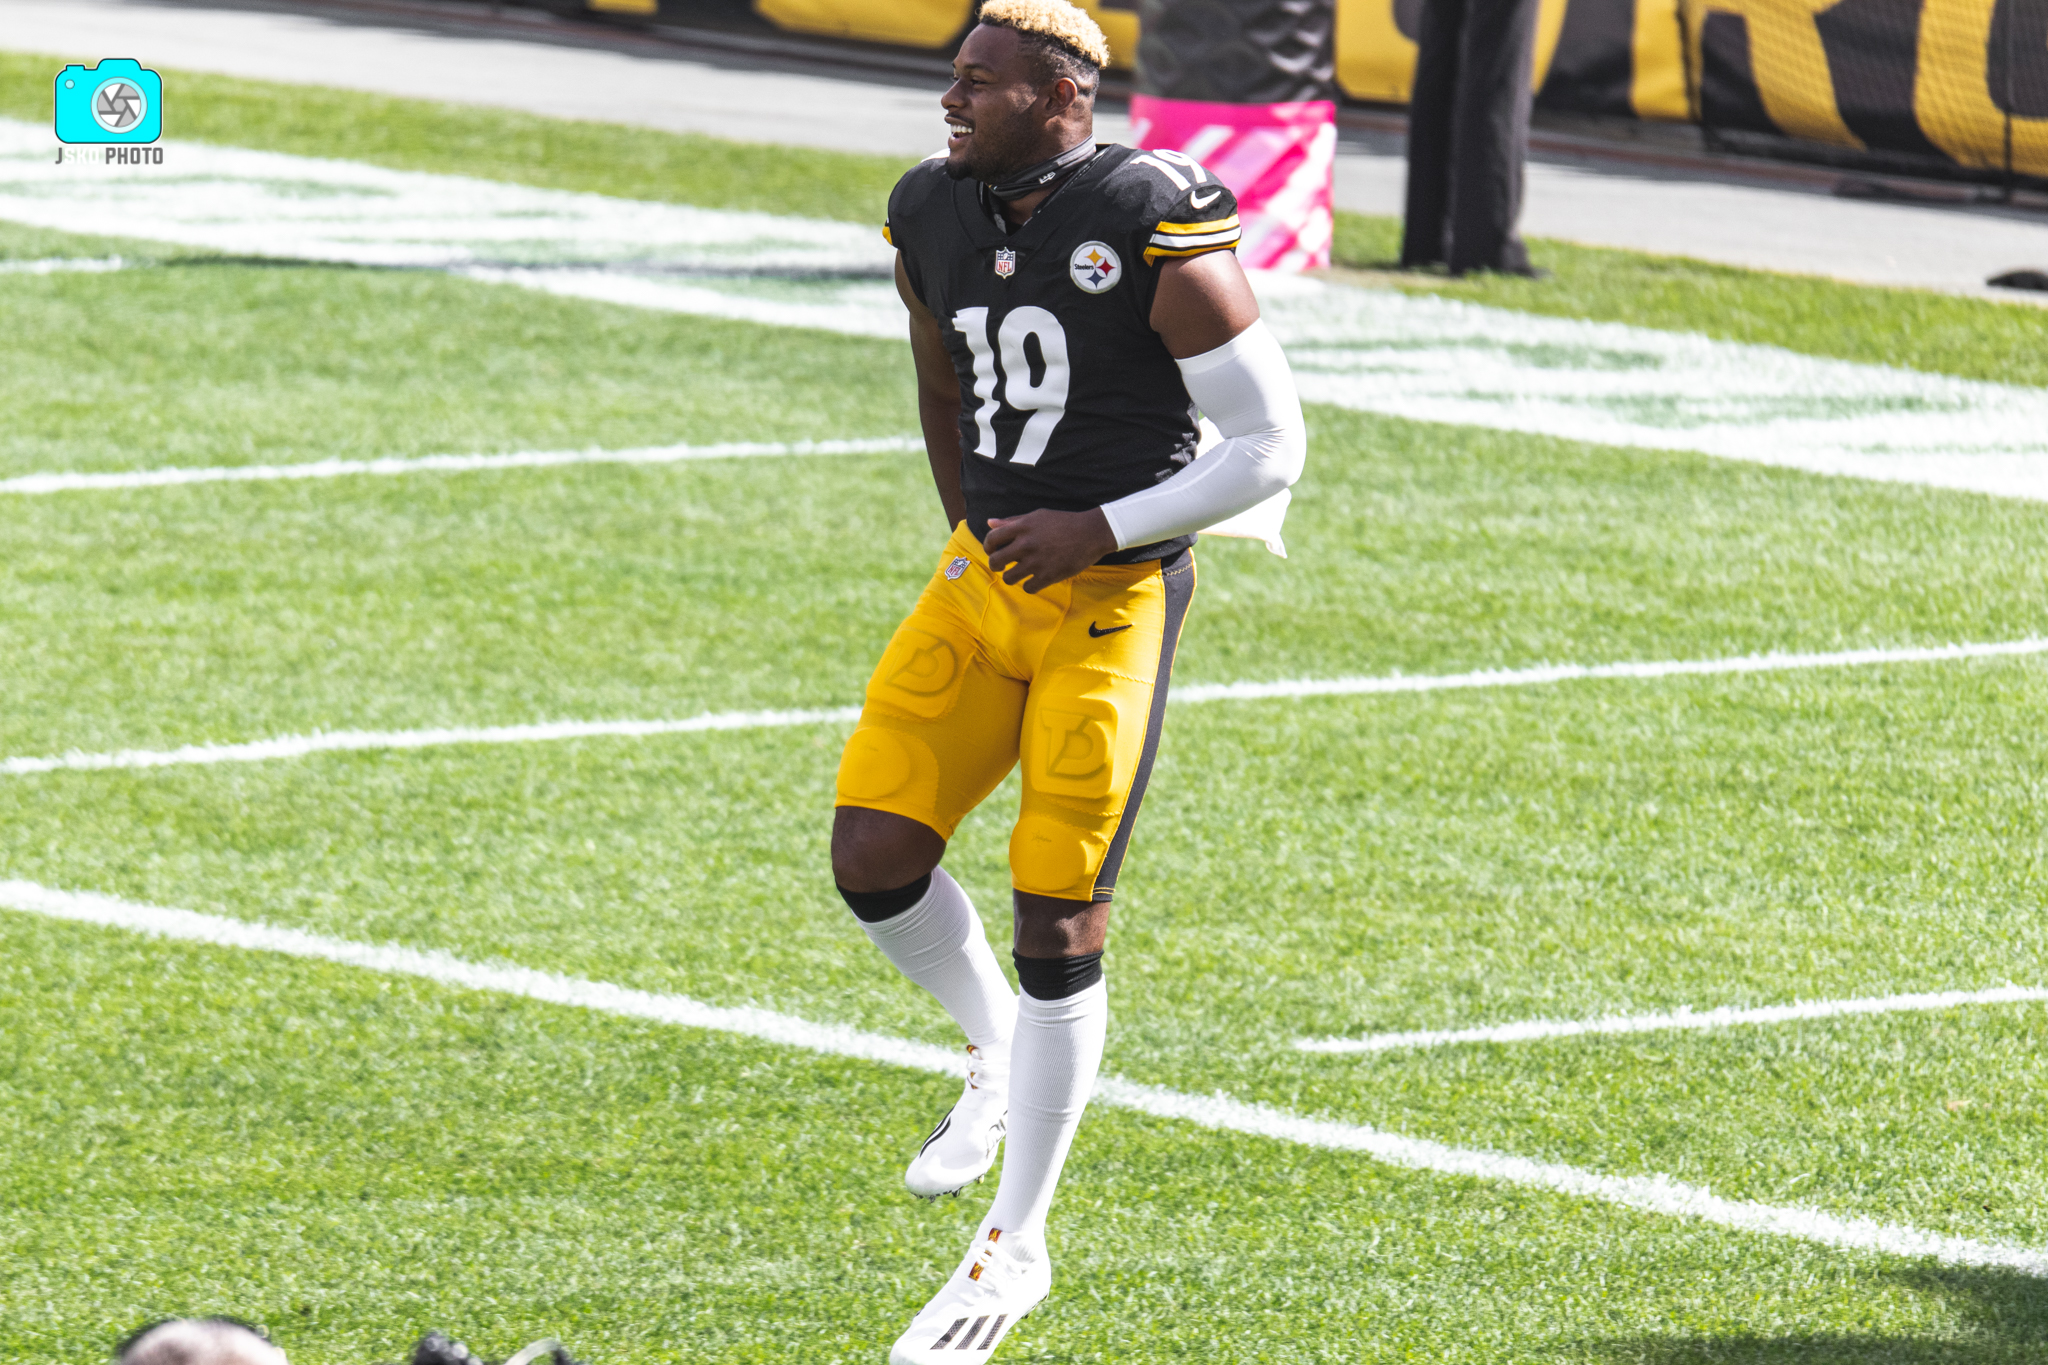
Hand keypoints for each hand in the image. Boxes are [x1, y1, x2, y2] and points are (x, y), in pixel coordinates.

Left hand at [983, 508, 1117, 591]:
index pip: (992, 538)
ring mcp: (1037, 561)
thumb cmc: (1063, 522)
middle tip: (1002, 566)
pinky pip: (1028, 588)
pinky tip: (1033, 580)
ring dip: (1011, 577)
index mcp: (1022, 527)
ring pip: (1009, 578)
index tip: (992, 551)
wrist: (1091, 533)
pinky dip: (1029, 586)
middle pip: (996, 561)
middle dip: (995, 566)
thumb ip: (1012, 521)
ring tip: (1017, 574)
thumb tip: (990, 522)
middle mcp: (1026, 544)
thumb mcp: (1037, 516)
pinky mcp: (1048, 575)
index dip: (988, 547)